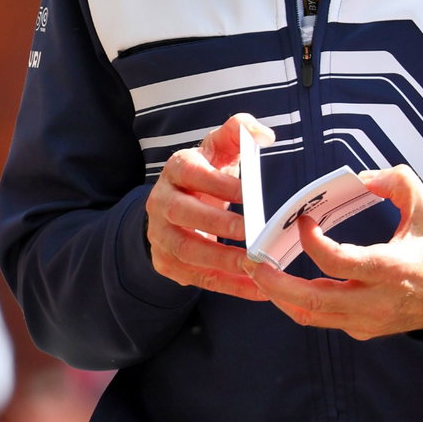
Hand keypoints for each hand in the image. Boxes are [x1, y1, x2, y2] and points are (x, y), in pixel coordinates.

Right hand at [145, 113, 274, 300]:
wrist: (175, 209)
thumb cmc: (206, 177)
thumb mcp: (218, 150)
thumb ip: (238, 132)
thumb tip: (262, 134)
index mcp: (175, 170)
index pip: (190, 172)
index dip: (216, 182)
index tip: (247, 192)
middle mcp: (160, 202)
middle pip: (181, 212)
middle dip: (216, 224)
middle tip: (251, 232)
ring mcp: (160, 235)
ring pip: (186, 250)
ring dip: (222, 260)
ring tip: (256, 266)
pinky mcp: (167, 263)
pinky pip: (197, 278)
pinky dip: (229, 286)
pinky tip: (258, 289)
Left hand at [245, 163, 422, 339]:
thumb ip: (395, 182)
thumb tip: (361, 177)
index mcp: (390, 269)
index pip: (337, 262)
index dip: (312, 242)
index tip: (303, 221)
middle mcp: (375, 301)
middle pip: (314, 302)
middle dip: (275, 283)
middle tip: (251, 260)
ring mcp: (368, 321)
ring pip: (312, 317)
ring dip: (280, 295)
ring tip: (258, 271)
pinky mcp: (363, 329)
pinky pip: (323, 320)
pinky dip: (298, 302)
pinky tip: (284, 281)